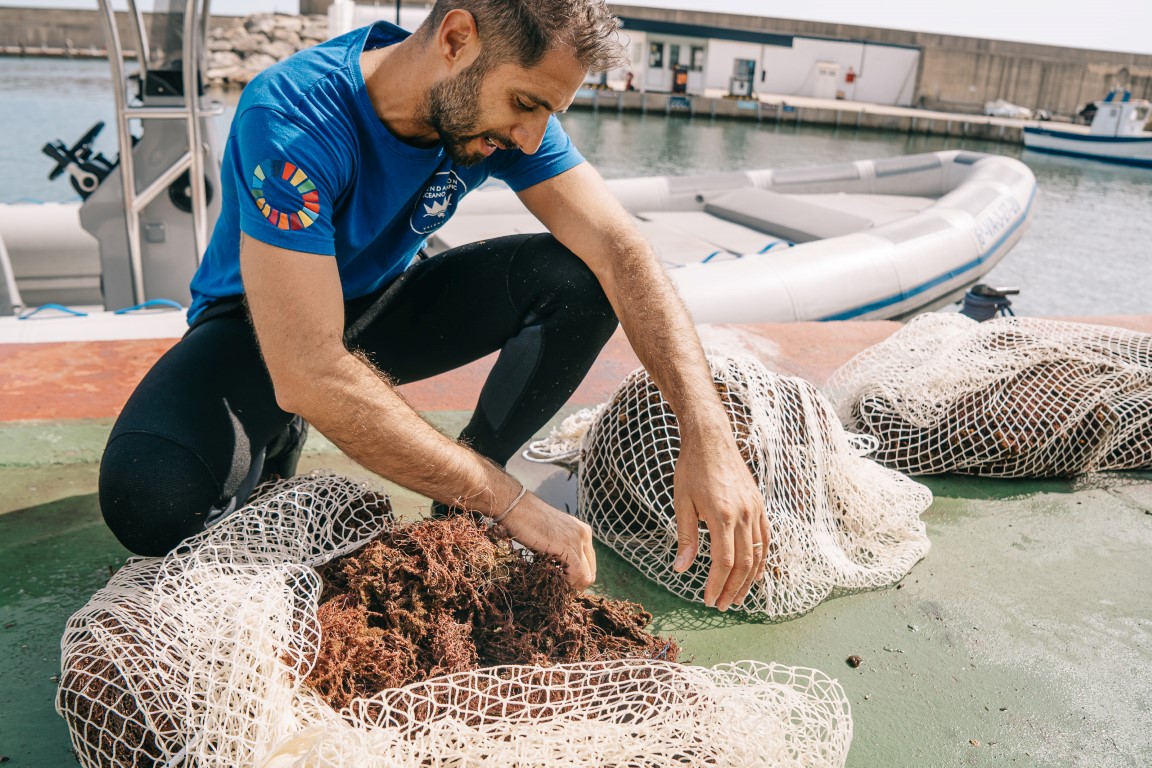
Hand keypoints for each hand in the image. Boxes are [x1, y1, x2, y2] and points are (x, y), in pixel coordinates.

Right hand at [499, 492, 596, 590]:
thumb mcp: (552, 535)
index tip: (564, 586)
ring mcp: (577, 540)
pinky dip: (567, 582)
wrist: (517, 508)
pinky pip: (577, 573)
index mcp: (582, 532)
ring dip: (572, 586)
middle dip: (577, 585)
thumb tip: (561, 571)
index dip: (579, 578)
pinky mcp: (567, 546)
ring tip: (556, 589)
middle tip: (561, 591)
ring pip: (586, 576)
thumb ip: (562, 549)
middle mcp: (584, 535)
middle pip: (591, 571)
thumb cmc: (528, 522)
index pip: (590, 563)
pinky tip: (555, 582)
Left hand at [672, 441, 767, 610]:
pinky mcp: (760, 505)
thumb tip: (680, 569)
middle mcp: (744, 514)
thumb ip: (685, 537)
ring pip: (758, 554)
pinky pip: (766, 539)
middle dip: (733, 589)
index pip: (724, 561)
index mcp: (722, 515)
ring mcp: (755, 510)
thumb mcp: (682, 502)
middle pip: (744, 563)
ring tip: (738, 598)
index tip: (708, 600)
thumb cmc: (692, 469)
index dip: (717, 585)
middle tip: (722, 606)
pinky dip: (762, 560)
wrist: (711, 439)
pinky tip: (755, 574)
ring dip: (749, 580)